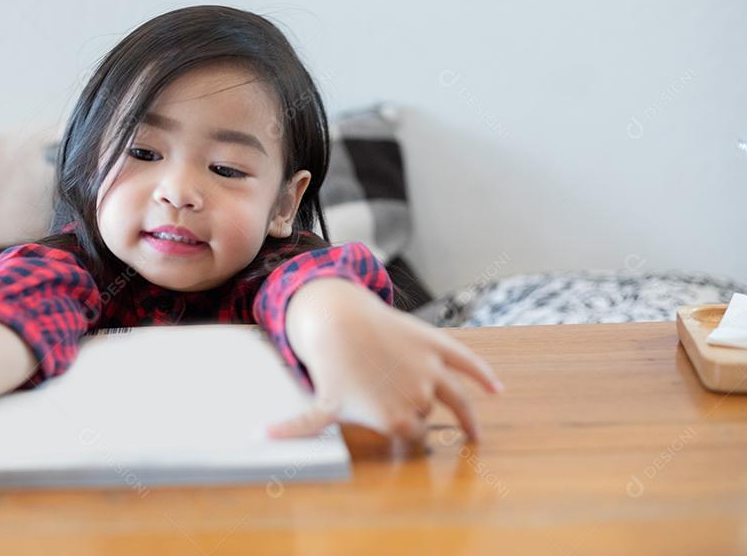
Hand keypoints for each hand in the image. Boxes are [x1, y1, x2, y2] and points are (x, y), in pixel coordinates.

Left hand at [267, 279, 503, 441]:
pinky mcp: (435, 344)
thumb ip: (300, 427)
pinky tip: (497, 388)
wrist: (334, 318)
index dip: (407, 437)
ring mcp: (429, 371)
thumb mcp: (317, 404)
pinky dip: (483, 375)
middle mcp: (419, 398)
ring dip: (469, 419)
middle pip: (429, 416)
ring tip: (474, 435)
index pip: (411, 438)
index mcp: (395, 420)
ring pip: (457, 399)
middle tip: (413, 417)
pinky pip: (466, 362)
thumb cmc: (327, 365)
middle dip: (423, 418)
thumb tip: (262, 436)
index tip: (404, 439)